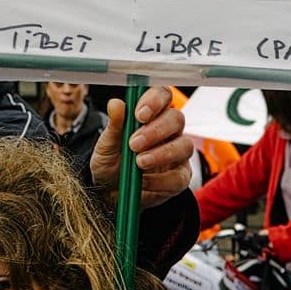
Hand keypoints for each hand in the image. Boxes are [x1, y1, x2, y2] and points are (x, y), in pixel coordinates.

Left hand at [89, 86, 193, 208]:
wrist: (109, 194)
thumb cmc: (110, 163)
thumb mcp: (106, 145)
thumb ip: (114, 125)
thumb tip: (116, 103)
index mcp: (151, 115)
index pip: (163, 95)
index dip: (155, 100)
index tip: (139, 114)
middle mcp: (169, 131)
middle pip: (176, 119)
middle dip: (156, 130)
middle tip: (134, 144)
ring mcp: (177, 154)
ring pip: (184, 146)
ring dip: (161, 154)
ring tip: (139, 162)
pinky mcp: (180, 177)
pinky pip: (179, 176)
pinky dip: (160, 180)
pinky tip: (143, 181)